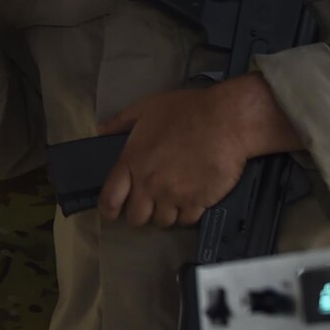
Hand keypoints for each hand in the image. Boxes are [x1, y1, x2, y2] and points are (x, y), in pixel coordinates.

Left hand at [96, 76, 300, 227]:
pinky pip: (186, 221)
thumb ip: (121, 121)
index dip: (108, 209)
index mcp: (132, 161)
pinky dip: (187, 214)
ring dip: (164, 213)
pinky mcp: (198, 202)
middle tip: (148, 202)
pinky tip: (190, 200)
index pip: (110, 198)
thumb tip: (102, 130)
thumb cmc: (187, 110)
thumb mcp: (147, 107)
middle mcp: (149, 183)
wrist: (227, 120)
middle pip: (136, 217)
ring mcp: (174, 195)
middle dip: (140, 212)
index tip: (112, 211)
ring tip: (171, 199)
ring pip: (162, 222)